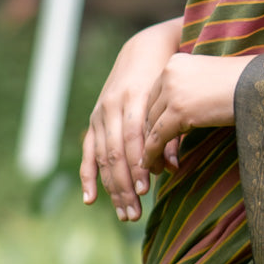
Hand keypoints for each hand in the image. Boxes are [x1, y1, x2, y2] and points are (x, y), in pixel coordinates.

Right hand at [80, 17, 182, 221]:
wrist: (144, 50)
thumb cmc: (168, 76)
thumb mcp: (175, 96)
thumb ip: (173, 130)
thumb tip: (172, 168)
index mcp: (134, 98)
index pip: (133, 139)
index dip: (138, 165)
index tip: (147, 190)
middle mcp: (112, 107)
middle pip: (115, 153)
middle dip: (125, 185)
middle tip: (135, 213)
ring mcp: (100, 114)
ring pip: (102, 157)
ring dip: (112, 188)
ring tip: (125, 213)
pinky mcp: (95, 120)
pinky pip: (88, 151)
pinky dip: (88, 176)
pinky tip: (91, 199)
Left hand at [141, 53, 250, 174]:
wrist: (260, 84)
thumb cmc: (245, 83)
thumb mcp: (209, 79)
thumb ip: (191, 89)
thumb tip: (184, 113)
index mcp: (176, 62)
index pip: (156, 94)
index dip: (155, 117)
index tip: (156, 134)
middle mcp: (169, 73)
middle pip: (150, 109)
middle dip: (149, 133)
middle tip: (150, 153)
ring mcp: (172, 91)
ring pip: (151, 125)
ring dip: (150, 147)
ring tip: (151, 165)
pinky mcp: (178, 111)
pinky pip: (157, 137)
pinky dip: (152, 154)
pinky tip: (152, 165)